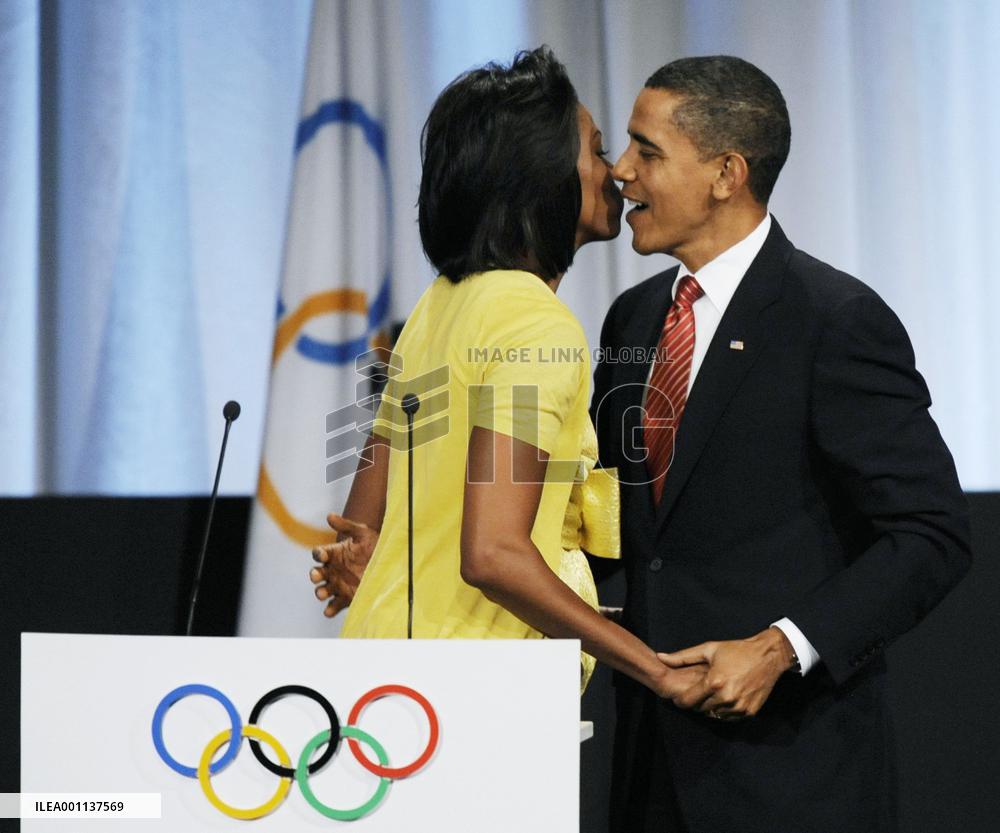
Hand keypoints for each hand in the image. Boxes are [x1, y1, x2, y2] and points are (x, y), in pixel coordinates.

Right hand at [309, 514, 378, 617]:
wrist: (387, 561)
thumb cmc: (372, 543)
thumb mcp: (362, 532)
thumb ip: (346, 525)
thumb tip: (329, 516)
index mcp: (333, 554)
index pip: (319, 554)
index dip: (318, 554)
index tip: (322, 555)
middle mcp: (332, 570)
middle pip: (317, 574)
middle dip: (315, 575)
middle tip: (316, 576)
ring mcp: (338, 585)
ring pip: (323, 591)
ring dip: (320, 592)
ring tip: (322, 593)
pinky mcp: (346, 598)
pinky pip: (334, 605)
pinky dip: (330, 609)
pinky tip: (329, 610)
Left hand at [659, 627, 795, 719]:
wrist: (768, 656)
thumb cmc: (736, 650)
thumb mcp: (708, 649)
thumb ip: (682, 657)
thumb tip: (660, 657)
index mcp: (714, 683)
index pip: (687, 701)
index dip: (680, 700)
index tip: (679, 697)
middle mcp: (725, 698)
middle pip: (700, 710)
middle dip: (696, 702)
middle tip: (697, 692)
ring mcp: (738, 707)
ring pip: (714, 715)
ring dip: (709, 708)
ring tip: (711, 694)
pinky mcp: (749, 712)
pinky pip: (729, 718)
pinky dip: (724, 711)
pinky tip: (724, 698)